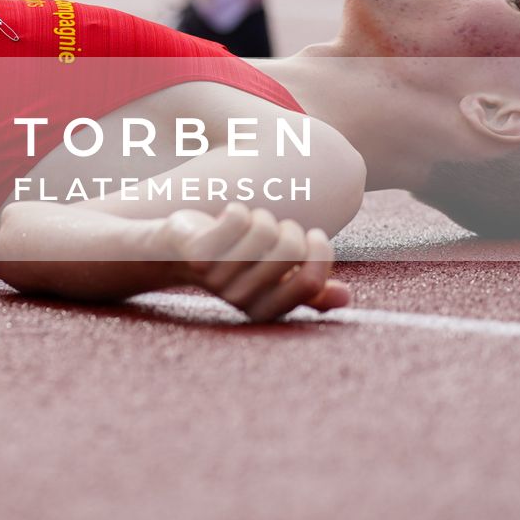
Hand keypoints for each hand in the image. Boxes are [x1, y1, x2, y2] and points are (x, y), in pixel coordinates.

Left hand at [161, 204, 351, 322]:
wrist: (174, 251)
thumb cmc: (231, 260)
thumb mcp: (270, 277)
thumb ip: (307, 289)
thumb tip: (345, 298)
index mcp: (266, 309)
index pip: (311, 282)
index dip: (320, 252)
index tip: (314, 235)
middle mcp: (243, 300)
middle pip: (290, 250)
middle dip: (288, 228)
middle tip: (273, 228)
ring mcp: (218, 277)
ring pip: (265, 229)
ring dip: (260, 217)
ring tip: (247, 226)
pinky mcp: (198, 253)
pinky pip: (238, 217)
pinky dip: (237, 210)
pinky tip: (223, 219)